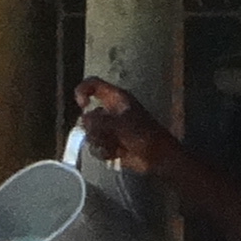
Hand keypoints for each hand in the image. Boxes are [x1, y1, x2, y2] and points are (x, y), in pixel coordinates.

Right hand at [70, 78, 184, 180]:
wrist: (157, 157)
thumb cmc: (145, 135)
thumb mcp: (121, 124)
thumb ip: (99, 121)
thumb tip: (84, 120)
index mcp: (115, 98)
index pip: (93, 84)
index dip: (82, 91)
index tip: (83, 105)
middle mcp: (110, 111)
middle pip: (88, 115)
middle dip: (93, 129)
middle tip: (106, 134)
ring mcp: (109, 128)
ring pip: (90, 133)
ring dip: (100, 142)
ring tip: (115, 146)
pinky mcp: (109, 143)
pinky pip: (95, 147)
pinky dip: (104, 152)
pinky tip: (116, 154)